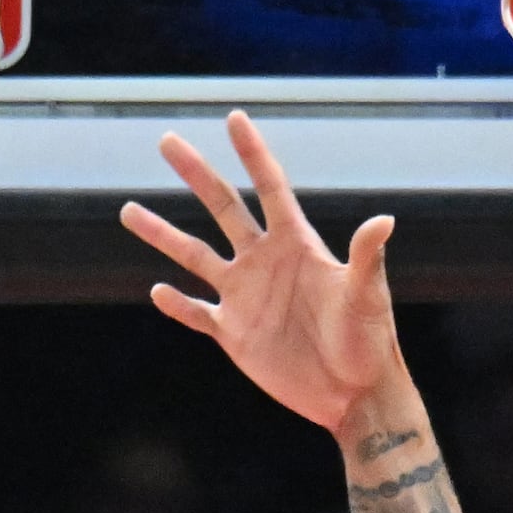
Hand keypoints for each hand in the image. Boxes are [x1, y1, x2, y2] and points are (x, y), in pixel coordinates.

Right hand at [125, 112, 402, 431]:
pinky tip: (156, 290)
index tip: (234, 118)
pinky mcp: (234, 333)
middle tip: (168, 141)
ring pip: (194, 255)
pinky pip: (197, 313)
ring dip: (163, 233)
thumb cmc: (369, 342)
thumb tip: (383, 220)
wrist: (353, 394)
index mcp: (297, 245)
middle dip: (197, 173)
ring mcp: (246, 296)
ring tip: (129, 210)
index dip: (252, 153)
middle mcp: (265, 261)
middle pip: (223, 207)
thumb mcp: (367, 297)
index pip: (270, 188)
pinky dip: (176, 304)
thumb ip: (366, 258)